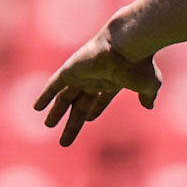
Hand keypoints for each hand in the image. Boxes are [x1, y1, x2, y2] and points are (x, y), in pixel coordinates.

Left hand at [32, 30, 161, 145]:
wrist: (128, 45)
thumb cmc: (139, 65)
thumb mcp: (148, 84)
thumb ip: (147, 95)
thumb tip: (149, 106)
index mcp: (112, 82)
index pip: (99, 99)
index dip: (94, 110)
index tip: (88, 119)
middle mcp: (95, 78)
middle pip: (79, 104)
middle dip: (73, 122)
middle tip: (64, 141)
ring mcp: (82, 74)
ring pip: (65, 96)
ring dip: (56, 111)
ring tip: (48, 125)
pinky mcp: (70, 69)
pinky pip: (54, 84)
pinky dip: (45, 95)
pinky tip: (36, 108)